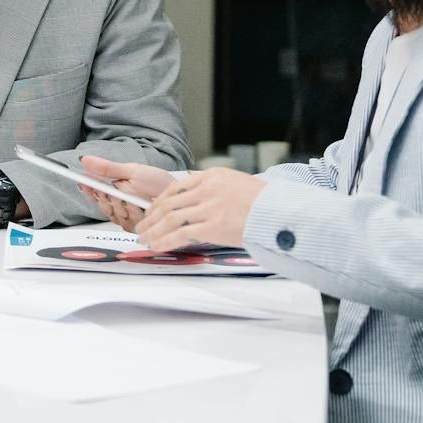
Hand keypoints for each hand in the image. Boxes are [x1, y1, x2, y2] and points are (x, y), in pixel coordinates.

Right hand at [76, 157, 177, 232]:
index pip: (95, 193)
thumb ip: (107, 168)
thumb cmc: (157, 182)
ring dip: (119, 205)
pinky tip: (136, 205)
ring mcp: (128, 217)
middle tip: (109, 191)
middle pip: (102, 206)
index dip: (88, 190)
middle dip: (105, 198)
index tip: (84, 183)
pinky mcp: (137, 227)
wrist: (178, 194)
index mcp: (115, 191)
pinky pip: (127, 223)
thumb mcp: (131, 171)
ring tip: (125, 195)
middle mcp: (119, 205)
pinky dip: (131, 213)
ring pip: (113, 215)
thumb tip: (84, 160)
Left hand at [137, 167, 265, 252]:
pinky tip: (157, 247)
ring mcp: (208, 207)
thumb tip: (196, 200)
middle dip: (151, 217)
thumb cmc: (264, 202)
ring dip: (153, 231)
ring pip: (170, 219)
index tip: (151, 211)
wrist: (281, 213)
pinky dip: (165, 241)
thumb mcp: (236, 184)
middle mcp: (206, 189)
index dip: (159, 202)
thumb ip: (215, 189)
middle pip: (168, 203)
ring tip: (144, 239)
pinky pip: (180, 234)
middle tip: (142, 228)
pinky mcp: (212, 226)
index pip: (176, 187)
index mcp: (211, 176)